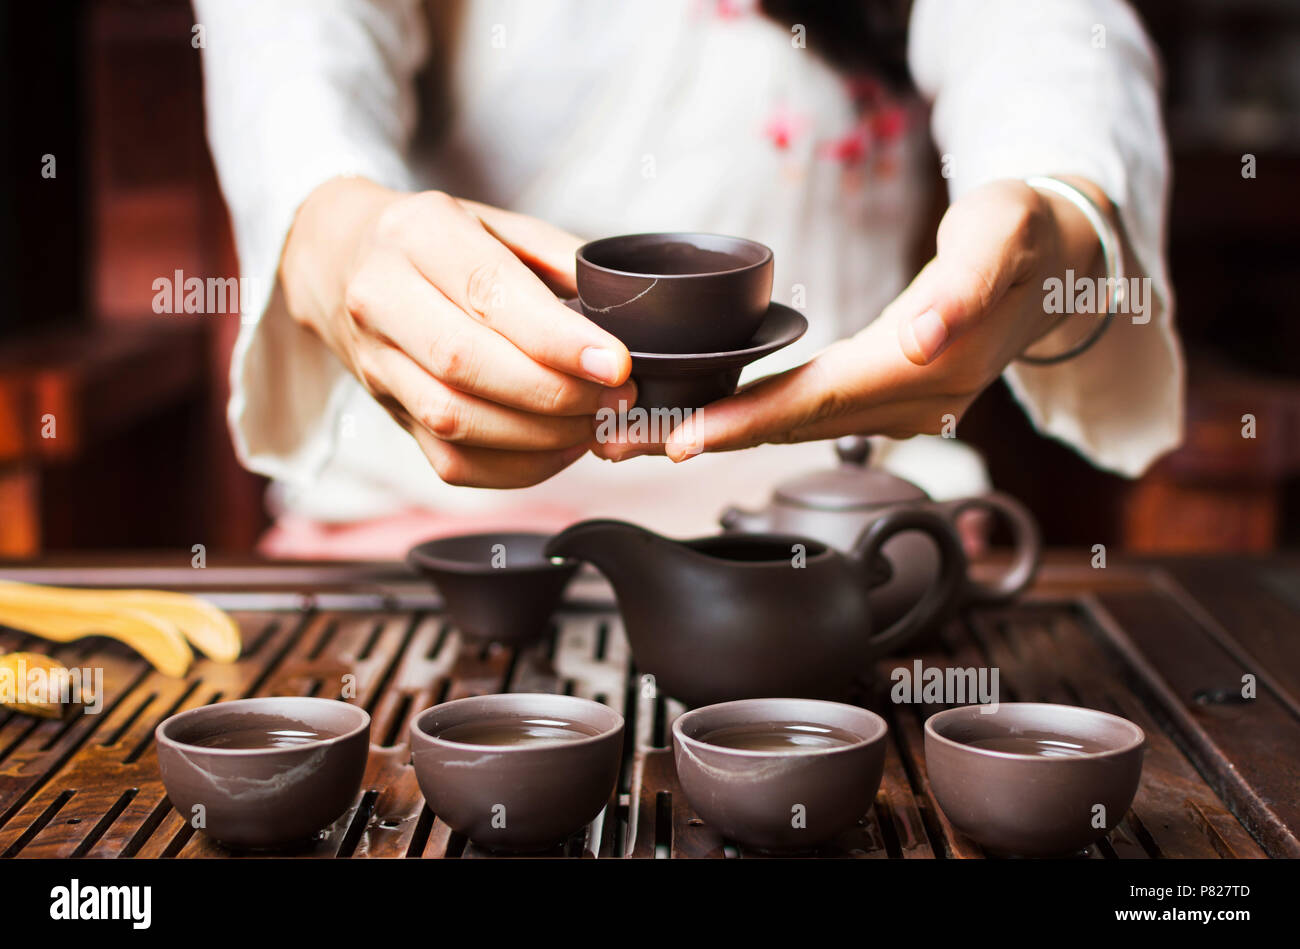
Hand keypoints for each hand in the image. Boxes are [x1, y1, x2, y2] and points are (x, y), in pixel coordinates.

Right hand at [280, 178, 633, 487]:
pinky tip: (561, 449)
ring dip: (540, 436)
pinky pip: (451, 462)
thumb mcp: (495, 221)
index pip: (488, 294)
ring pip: (455, 420)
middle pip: (467, 365)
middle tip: (617, 398)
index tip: (616, 363)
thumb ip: (559, 257)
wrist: (339, 260)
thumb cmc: (436, 240)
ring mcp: (377, 364)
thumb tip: (628, 308)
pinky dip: (517, 468)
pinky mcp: (388, 415)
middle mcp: (382, 299)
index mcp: (418, 234)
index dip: (556, 339)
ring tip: (596, 424)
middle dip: (555, 392)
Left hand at [606, 178, 1107, 460]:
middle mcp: (908, 401)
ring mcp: (899, 408)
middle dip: (700, 440)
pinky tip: (701, 419)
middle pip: (786, 428)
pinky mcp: (886, 398)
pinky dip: (747, 421)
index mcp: (925, 364)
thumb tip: (925, 338)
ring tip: (634, 437)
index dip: (745, 423)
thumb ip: (967, 285)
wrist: (1060, 264)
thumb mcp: (1006, 235)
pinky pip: (805, 416)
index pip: (816, 402)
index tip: (679, 440)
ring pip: (790, 430)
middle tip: (614, 445)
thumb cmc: (1025, 235)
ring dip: (713, 437)